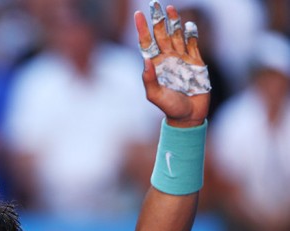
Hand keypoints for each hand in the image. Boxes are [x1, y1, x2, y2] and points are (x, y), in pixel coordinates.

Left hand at [135, 2, 209, 126]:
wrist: (189, 115)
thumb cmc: (169, 107)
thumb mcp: (155, 95)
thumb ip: (149, 79)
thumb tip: (146, 60)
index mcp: (155, 65)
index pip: (147, 42)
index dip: (142, 29)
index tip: (138, 14)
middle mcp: (167, 59)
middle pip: (161, 34)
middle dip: (158, 20)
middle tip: (154, 3)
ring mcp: (181, 59)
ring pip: (177, 35)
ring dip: (174, 22)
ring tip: (170, 8)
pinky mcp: (196, 62)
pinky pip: (193, 44)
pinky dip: (192, 34)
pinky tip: (189, 25)